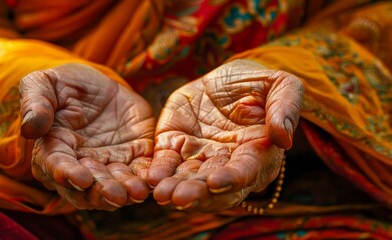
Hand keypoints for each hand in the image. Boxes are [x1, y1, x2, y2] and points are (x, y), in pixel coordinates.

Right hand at [20, 63, 154, 209]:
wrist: (99, 84)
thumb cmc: (64, 84)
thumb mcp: (44, 83)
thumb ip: (36, 103)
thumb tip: (30, 129)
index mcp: (52, 149)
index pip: (56, 166)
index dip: (68, 174)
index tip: (81, 178)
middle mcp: (79, 165)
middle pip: (87, 188)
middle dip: (102, 192)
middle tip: (116, 194)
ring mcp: (108, 164)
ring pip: (114, 187)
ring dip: (125, 191)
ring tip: (137, 192)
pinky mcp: (133, 158)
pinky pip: (140, 172)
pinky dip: (146, 179)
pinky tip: (153, 181)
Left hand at [147, 60, 303, 210]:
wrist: (224, 77)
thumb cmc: (256, 83)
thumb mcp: (278, 85)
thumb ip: (285, 108)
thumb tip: (284, 139)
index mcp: (258, 154)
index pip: (246, 171)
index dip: (232, 178)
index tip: (216, 181)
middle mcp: (227, 164)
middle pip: (213, 185)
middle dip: (198, 193)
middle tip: (181, 197)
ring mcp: (199, 158)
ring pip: (188, 180)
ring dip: (176, 189)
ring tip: (162, 194)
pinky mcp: (175, 147)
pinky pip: (166, 163)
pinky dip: (158, 172)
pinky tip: (151, 179)